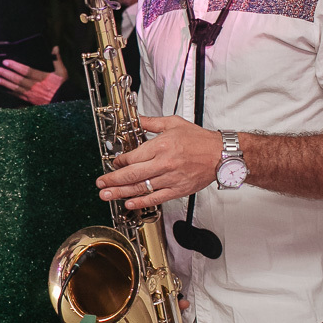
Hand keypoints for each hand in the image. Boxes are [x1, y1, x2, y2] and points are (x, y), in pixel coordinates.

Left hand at [0, 46, 68, 104]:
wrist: (64, 103)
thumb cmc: (62, 87)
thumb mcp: (62, 72)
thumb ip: (57, 60)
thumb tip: (55, 48)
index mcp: (42, 78)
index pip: (26, 71)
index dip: (15, 66)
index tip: (6, 61)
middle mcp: (34, 86)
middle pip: (17, 80)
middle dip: (6, 74)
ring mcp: (31, 94)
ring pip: (15, 88)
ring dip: (5, 83)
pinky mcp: (29, 100)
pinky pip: (17, 96)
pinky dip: (9, 92)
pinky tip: (2, 89)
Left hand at [94, 115, 221, 208]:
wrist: (221, 155)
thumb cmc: (200, 140)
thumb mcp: (173, 123)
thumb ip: (150, 122)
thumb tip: (135, 119)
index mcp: (162, 146)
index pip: (132, 157)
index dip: (119, 162)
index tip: (113, 163)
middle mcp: (164, 164)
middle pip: (132, 174)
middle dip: (112, 180)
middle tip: (100, 183)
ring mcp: (171, 179)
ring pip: (141, 188)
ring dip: (121, 192)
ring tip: (106, 195)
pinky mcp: (178, 190)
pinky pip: (156, 198)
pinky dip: (141, 202)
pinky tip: (129, 204)